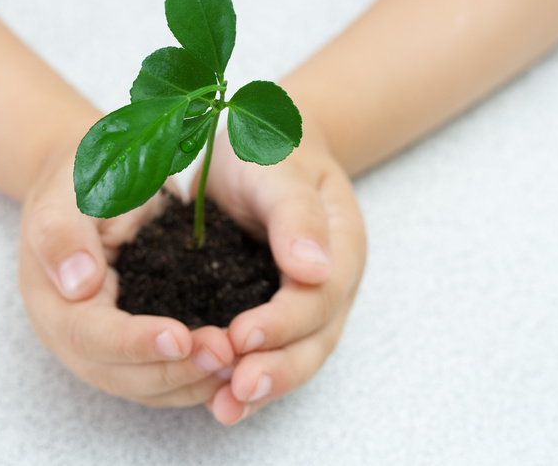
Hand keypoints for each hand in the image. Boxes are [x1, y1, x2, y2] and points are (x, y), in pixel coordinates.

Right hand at [17, 134, 234, 406]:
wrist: (93, 182)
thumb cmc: (81, 179)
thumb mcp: (67, 190)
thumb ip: (63, 231)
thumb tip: (75, 284)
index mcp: (50, 299)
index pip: (88, 336)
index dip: (133, 343)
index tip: (179, 337)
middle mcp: (73, 334)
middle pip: (118, 374)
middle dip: (173, 370)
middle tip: (225, 352)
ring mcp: (102, 346)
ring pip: (144, 385)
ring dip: (190, 380)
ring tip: (237, 361)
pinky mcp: (133, 345)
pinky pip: (162, 377)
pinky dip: (196, 378)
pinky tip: (233, 366)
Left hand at [199, 120, 366, 423]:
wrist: (256, 147)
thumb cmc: (268, 148)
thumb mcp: (279, 166)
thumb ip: (296, 213)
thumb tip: (313, 269)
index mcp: (341, 245)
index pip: (322, 295)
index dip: (285, 321)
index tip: (244, 336)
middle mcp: (328, 282)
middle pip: (315, 339)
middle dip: (278, 369)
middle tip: (237, 390)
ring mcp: (302, 302)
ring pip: (294, 355)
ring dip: (262, 387)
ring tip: (225, 409)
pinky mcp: (269, 310)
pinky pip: (265, 351)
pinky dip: (244, 376)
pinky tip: (217, 400)